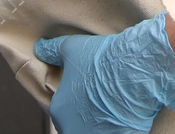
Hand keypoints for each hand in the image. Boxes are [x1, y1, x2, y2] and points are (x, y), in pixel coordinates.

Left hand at [34, 13, 174, 133]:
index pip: (62, 109)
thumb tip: (40, 48)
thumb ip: (52, 51)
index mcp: (59, 110)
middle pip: (77, 123)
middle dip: (87, 114)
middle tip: (100, 99)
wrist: (134, 70)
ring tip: (113, 106)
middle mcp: (73, 128)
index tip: (86, 91)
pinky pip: (114, 132)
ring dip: (101, 122)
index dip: (75, 99)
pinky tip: (125, 114)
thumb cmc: (101, 60)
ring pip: (95, 130)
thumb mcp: (71, 48)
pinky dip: (118, 127)